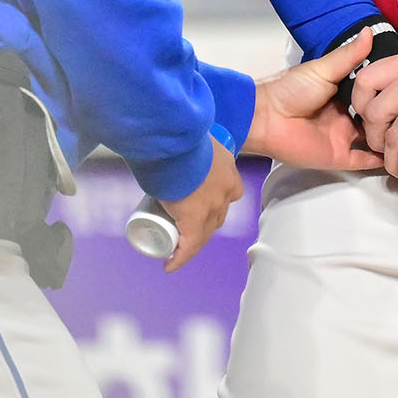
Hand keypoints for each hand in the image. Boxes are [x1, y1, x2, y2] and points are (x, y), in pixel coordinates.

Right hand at [160, 138, 243, 272]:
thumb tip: (175, 135)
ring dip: (192, 240)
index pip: (228, 191)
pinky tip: (169, 264)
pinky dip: (179, 256)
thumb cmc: (180, 133)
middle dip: (205, 221)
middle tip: (184, 221)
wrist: (175, 141)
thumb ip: (189, 138)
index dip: (216, 200)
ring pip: (205, 232)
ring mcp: (213, 207)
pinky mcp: (195, 220)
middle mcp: (227, 190)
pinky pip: (188, 245)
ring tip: (175, 243)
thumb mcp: (193, 135)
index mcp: (228, 168)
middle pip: (219, 214)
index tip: (201, 201)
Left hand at [244, 27, 383, 171]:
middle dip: (394, 114)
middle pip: (376, 116)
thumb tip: (368, 31)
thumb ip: (349, 55)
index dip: (390, 90)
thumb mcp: (324, 68)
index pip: (372, 92)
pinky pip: (363, 161)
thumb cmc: (291, 90)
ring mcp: (343, 136)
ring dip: (390, 136)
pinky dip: (379, 160)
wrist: (266, 118)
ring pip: (373, 139)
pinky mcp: (338, 156)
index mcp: (342, 92)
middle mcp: (345, 115)